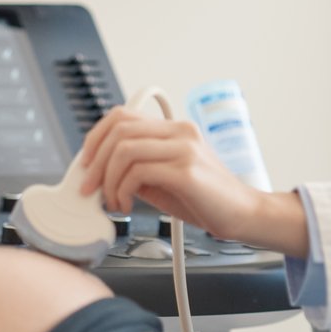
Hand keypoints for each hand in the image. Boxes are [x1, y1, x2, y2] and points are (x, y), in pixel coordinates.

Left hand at [78, 105, 264, 240]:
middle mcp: (179, 132)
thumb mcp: (164, 178)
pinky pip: (138, 172)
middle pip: (119, 130)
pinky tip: (126, 204)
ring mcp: (184, 148)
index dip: (96, 137)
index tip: (86, 163)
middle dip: (95, 162)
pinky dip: (122, 190)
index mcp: (174, 129)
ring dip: (108, 180)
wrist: (244, 215)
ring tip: (113, 201)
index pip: (122, 116)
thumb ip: (137, 169)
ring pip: (124, 150)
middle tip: (90, 188)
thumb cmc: (206, 199)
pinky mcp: (186, 171)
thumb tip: (100, 172)